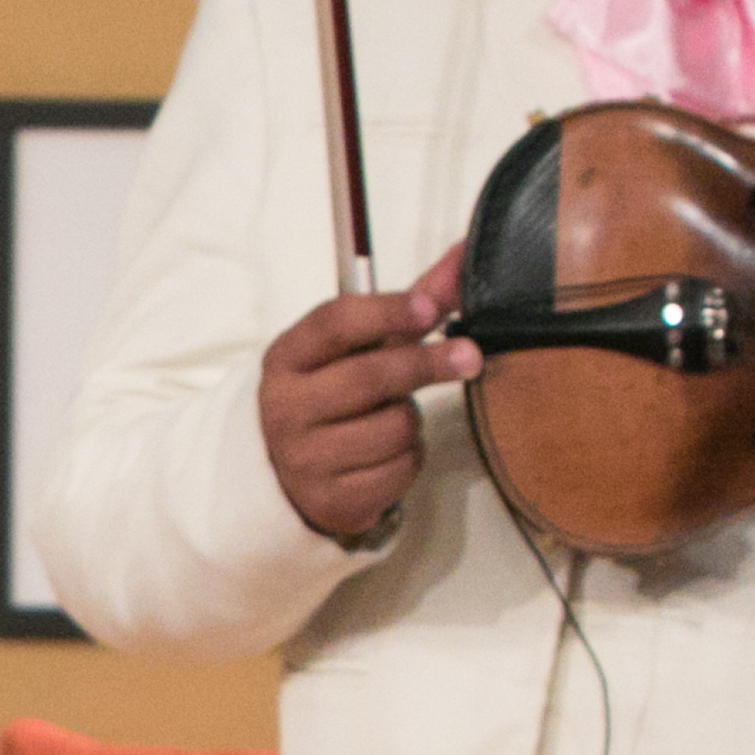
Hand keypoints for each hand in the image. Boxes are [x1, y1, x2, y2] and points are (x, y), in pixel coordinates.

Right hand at [257, 241, 471, 541]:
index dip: (387, 312)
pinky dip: (408, 458)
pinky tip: (387, 453)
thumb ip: (413, 302)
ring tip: (392, 417)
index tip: (430, 310)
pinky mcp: (331, 500)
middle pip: (370, 377)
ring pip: (393, 427)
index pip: (334, 324)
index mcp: (286, 359)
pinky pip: (399, 469)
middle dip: (427, 363)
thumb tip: (467, 254)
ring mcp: (304, 458)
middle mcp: (285, 408)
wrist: (285, 476)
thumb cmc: (333, 396)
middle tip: (469, 357)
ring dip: (411, 419)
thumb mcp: (357, 347)